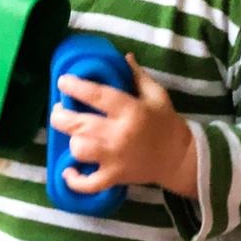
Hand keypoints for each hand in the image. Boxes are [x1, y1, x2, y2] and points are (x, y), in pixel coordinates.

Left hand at [51, 54, 196, 197]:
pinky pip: (88, 184)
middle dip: (60, 115)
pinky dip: (75, 181)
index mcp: (131, 111)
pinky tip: (69, 171)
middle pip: (78, 124)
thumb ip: (138, 76)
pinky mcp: (114, 177)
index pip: (97, 95)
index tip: (62, 81)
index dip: (75, 87)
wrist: (181, 158)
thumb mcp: (157, 95)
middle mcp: (120, 134)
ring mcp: (115, 158)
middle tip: (59, 110)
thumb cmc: (166, 124)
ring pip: (78, 149)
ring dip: (72, 141)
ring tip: (75, 135)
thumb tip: (123, 56)